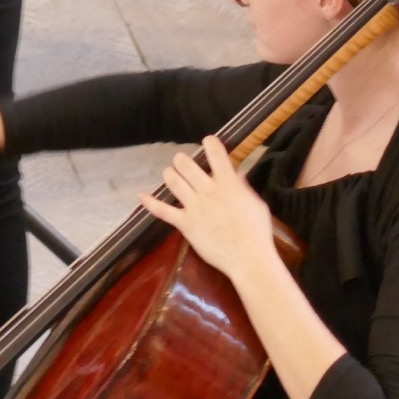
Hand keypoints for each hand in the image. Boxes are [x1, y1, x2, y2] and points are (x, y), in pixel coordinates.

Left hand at [138, 135, 276, 279]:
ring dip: (169, 174)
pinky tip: (141, 195)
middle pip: (186, 165)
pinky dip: (150, 202)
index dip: (210, 143)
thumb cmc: (257, 231)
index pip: (216, 154)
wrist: (248, 257)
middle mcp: (208, 191)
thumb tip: (235, 175)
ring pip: (173, 182)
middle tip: (182, 161)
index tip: (207, 141)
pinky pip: (163, 211)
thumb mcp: (255, 203)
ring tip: (170, 173)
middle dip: (182, 160)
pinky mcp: (185, 224)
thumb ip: (242, 187)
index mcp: (228, 183)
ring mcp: (194, 207)